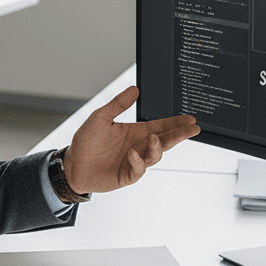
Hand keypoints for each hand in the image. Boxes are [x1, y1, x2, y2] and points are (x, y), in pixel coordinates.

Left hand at [63, 85, 198, 194]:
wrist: (72, 165)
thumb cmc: (86, 142)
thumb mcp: (100, 117)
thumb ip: (118, 104)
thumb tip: (134, 89)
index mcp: (135, 132)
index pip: (161, 126)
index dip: (176, 123)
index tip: (191, 119)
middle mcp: (138, 146)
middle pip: (165, 141)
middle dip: (180, 135)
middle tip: (193, 128)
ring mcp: (134, 162)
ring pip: (155, 156)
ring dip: (157, 147)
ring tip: (154, 138)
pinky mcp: (127, 175)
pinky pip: (138, 169)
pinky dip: (137, 162)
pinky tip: (132, 154)